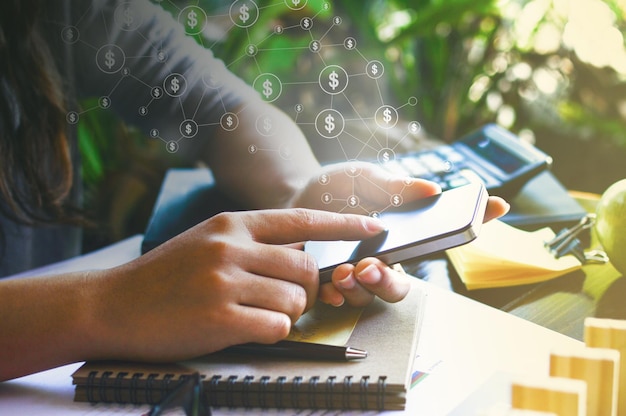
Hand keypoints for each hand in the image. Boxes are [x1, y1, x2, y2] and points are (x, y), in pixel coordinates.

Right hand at [88, 208, 386, 362]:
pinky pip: (276, 325)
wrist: (112, 304)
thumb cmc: (165, 276)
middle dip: (311, 288)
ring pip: (295, 297)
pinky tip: (249, 328)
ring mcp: (224, 280)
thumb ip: (252, 242)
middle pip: (307, 265)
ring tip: (263, 315)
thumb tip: (301, 252)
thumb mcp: (207, 241)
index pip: (302, 219)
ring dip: (290, 312)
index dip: (344, 222)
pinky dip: (273, 331)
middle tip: (293, 301)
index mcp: (233, 223)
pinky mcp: (218, 316)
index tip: (376, 226)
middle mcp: (232, 246)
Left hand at [293, 161, 509, 307]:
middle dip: (390, 283)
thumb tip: (432, 189)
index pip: (443, 232)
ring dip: (360, 290)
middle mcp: (385, 257)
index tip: (497, 204)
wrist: (294, 193)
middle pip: (402, 286)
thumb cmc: (336, 186)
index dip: (475, 219)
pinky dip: (335, 295)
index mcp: (401, 231)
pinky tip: (328, 286)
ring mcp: (359, 271)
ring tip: (342, 272)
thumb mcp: (365, 179)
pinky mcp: (331, 280)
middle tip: (371, 269)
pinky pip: (339, 300)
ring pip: (371, 297)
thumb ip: (394, 187)